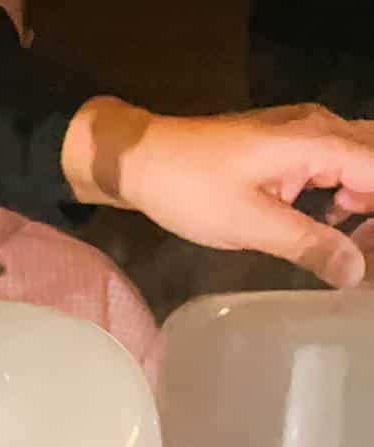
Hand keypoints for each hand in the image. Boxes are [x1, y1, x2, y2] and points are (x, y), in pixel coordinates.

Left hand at [63, 100, 373, 287]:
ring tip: (355, 245)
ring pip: (358, 158)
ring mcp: (303, 132)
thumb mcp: (250, 224)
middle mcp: (319, 127)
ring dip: (364, 197)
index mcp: (316, 141)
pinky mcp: (286, 145)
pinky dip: (344, 191)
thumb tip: (355, 272)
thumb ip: (308, 245)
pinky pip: (335, 161)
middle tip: (366, 250)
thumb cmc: (191, 189)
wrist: (143, 160)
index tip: (372, 252)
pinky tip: (332, 225)